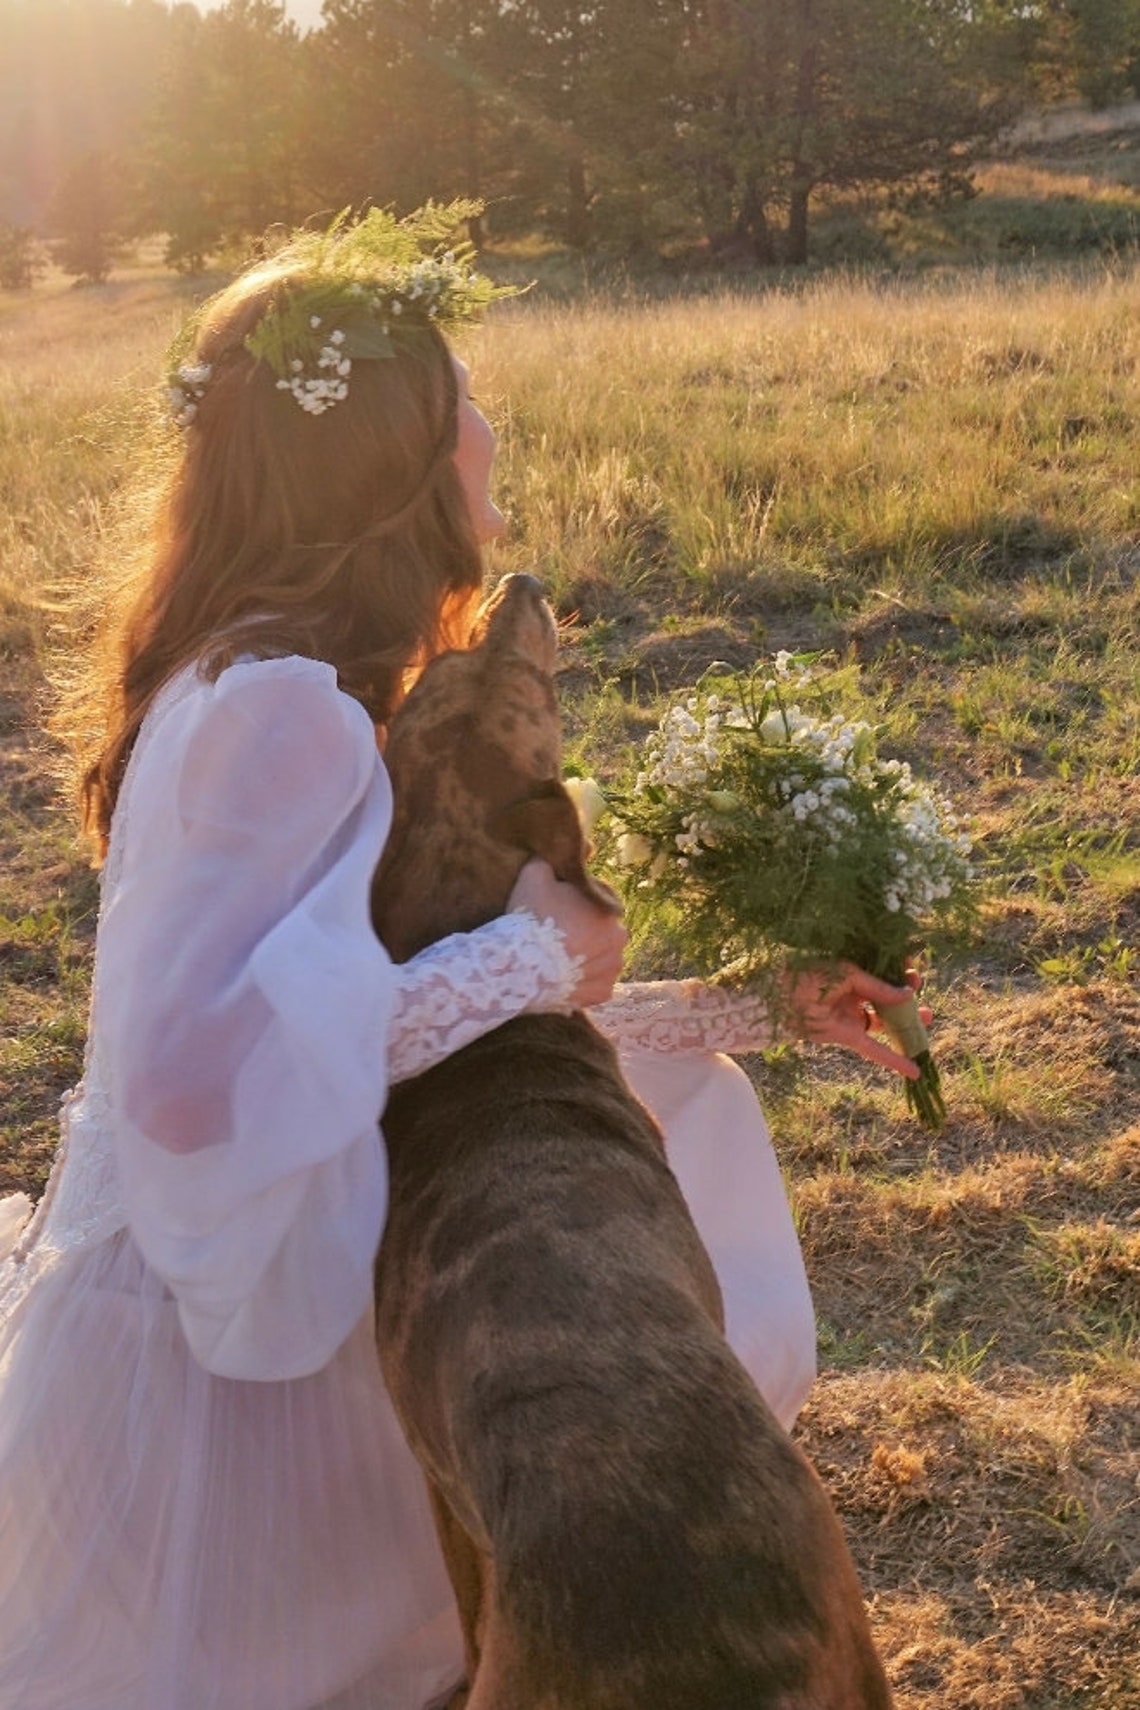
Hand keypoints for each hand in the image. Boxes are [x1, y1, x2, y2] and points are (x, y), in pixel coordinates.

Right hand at [508, 858, 627, 1006]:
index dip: (575, 903)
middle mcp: (619, 938)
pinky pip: (595, 983)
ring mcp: (612, 968)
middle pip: (602, 930)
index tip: (555, 910)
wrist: (520, 964)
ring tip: (557, 959)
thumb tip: (581, 846)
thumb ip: (557, 859)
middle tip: (556, 934)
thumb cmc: (529, 916)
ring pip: (601, 958)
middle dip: (585, 930)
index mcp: (609, 907)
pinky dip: (583, 981)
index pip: (597, 899)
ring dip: (586, 956)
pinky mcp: (602, 993)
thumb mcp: (536, 874)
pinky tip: (562, 977)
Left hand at [785, 964, 931, 1079]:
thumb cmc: (808, 977)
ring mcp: (853, 1017)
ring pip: (887, 1023)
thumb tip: (907, 994)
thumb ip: (878, 987)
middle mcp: (855, 996)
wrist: (778, 998)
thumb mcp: (847, 975)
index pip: (883, 974)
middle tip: (918, 986)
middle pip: (888, 999)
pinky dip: (894, 1060)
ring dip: (908, 1024)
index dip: (899, 972)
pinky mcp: (848, 1037)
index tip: (910, 966)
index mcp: (853, 975)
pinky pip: (875, 1050)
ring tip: (928, 1017)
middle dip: (907, 995)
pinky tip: (914, 1070)